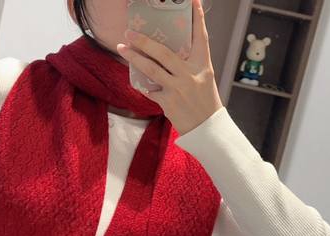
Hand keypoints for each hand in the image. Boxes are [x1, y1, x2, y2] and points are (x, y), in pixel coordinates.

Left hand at [116, 0, 222, 135]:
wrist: (207, 128)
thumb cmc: (205, 101)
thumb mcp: (203, 78)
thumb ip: (189, 64)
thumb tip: (167, 51)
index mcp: (202, 65)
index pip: (200, 37)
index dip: (197, 18)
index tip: (191, 1)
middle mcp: (190, 74)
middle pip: (163, 53)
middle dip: (144, 41)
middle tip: (129, 32)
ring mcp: (178, 89)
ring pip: (151, 69)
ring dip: (134, 58)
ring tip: (122, 48)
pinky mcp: (168, 102)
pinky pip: (150, 89)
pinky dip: (144, 85)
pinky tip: (138, 82)